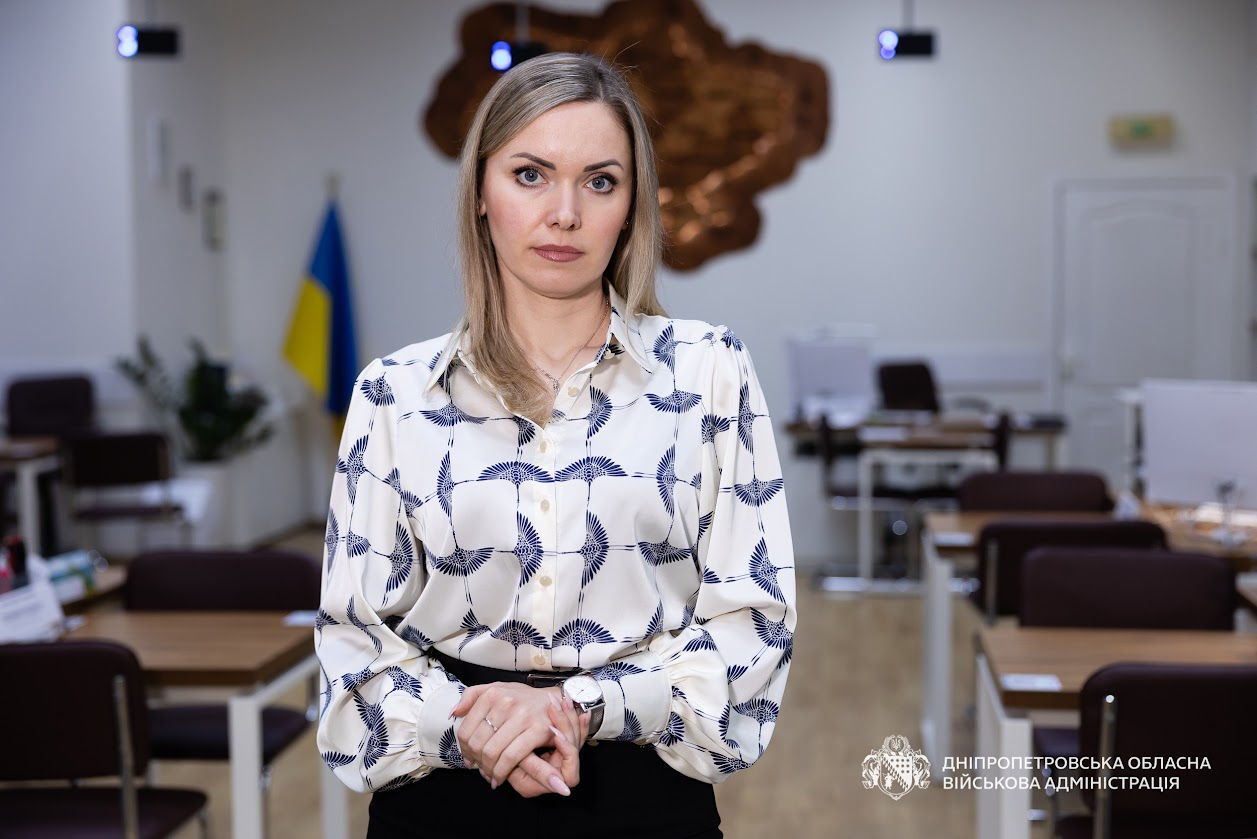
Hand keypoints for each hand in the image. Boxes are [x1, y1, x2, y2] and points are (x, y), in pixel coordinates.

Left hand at [452, 683, 584, 792]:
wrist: (556, 700)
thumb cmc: (524, 699)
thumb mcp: (498, 689)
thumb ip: (472, 696)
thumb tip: (454, 713)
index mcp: (493, 694)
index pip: (466, 730)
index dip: (463, 750)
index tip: (469, 758)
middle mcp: (506, 703)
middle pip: (477, 743)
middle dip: (476, 762)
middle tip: (480, 769)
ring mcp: (522, 717)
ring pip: (492, 752)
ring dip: (488, 770)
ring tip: (490, 775)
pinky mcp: (537, 730)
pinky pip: (511, 758)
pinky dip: (502, 772)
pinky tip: (500, 777)